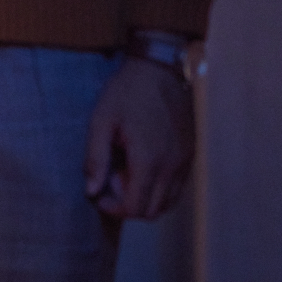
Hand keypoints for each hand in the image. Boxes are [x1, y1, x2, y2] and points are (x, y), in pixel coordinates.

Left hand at [84, 54, 193, 218]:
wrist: (159, 70)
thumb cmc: (126, 93)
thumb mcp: (101, 120)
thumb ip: (95, 158)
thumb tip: (91, 190)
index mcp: (148, 161)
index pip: (135, 207)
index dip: (114, 209)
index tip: (99, 195)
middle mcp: (172, 167)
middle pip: (153, 211)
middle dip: (128, 206)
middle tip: (110, 184)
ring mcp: (185, 163)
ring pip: (168, 203)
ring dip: (146, 200)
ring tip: (125, 176)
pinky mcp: (190, 155)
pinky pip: (178, 187)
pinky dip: (160, 190)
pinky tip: (142, 170)